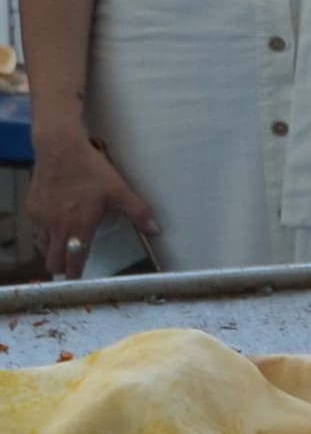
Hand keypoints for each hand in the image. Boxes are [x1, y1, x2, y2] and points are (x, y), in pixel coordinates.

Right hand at [29, 134, 156, 279]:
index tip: (77, 282)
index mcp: (79, 228)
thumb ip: (138, 213)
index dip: (75, 274)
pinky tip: (54, 228)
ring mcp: (41, 220)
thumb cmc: (92, 171)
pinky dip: (44, 234)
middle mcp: (57, 229)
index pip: (74, 261)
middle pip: (53, 260)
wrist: (60, 151)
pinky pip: (37, 230)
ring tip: (62, 252)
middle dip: (61, 268)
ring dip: (52, 252)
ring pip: (43, 247)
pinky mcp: (32, 209)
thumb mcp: (119, 191)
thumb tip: (156, 230)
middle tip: (69, 269)